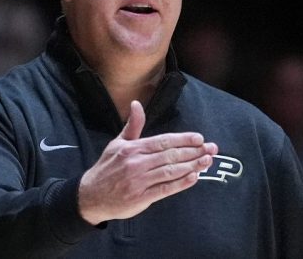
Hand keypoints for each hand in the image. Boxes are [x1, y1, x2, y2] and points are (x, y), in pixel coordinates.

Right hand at [78, 100, 217, 224]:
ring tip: (207, 161)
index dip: (183, 140)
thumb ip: (132, 125)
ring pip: (171, 171)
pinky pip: (165, 189)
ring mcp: (140, 181)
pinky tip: (194, 178)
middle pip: (171, 156)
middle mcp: (137, 163)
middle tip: (212, 149)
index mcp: (133, 149)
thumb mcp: (117, 143)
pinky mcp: (141, 198)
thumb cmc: (106, 168)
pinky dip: (181, 183)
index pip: (163, 141)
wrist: (90, 195)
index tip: (199, 138)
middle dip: (194, 152)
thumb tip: (137, 104)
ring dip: (192, 166)